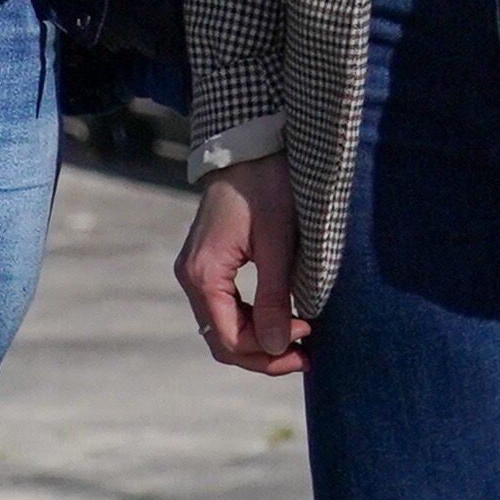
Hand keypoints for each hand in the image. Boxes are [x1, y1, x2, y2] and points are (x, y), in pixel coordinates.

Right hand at [177, 155, 308, 375]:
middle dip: (264, 354)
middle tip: (306, 354)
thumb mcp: (278, 243)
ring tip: (300, 338)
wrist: (249, 145)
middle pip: (223, 340)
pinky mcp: (208, 263)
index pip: (229, 340)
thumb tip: (277, 347)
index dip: (269, 352)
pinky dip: (251, 320)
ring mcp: (197, 270)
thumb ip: (273, 298)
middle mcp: (192, 277)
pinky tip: (281, 317)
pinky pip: (224, 308)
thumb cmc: (266, 186)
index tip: (308, 335)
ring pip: (223, 327)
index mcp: (204, 274)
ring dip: (259, 340)